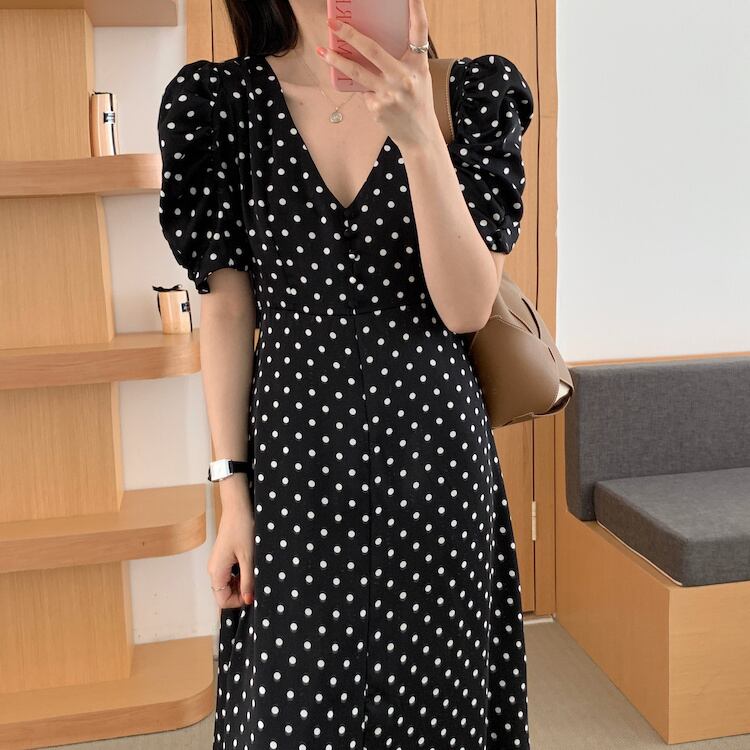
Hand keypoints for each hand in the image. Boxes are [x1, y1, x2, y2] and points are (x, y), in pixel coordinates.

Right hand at [207, 489, 254, 608]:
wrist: (238, 507)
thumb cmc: (242, 528)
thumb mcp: (249, 558)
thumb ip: (248, 581)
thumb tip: (249, 601)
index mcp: (217, 571)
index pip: (222, 601)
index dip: (239, 601)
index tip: (254, 594)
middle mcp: (214, 569)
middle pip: (224, 593)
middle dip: (240, 593)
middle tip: (256, 583)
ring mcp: (218, 562)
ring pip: (228, 584)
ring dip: (241, 583)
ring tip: (254, 572)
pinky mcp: (223, 556)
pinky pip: (230, 573)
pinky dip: (240, 574)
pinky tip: (250, 565)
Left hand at [320, 0, 439, 151]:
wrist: (419, 135)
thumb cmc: (417, 101)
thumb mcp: (418, 76)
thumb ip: (401, 59)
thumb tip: (369, 44)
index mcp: (418, 64)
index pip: (419, 31)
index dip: (416, 9)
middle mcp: (405, 77)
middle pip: (373, 50)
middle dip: (350, 35)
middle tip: (333, 24)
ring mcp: (389, 94)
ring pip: (357, 72)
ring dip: (337, 60)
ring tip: (323, 51)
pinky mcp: (377, 108)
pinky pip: (362, 91)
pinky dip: (362, 89)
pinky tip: (369, 94)